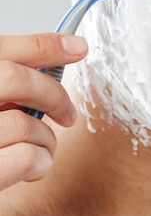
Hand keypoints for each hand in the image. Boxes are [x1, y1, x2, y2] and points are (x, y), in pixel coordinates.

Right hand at [0, 33, 86, 190]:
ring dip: (46, 140)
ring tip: (43, 151)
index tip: (78, 47)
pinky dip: (40, 163)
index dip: (45, 46)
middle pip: (14, 79)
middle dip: (53, 95)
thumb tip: (51, 75)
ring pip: (24, 122)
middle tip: (68, 114)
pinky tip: (35, 169)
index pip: (2, 48)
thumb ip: (3, 91)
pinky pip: (25, 157)